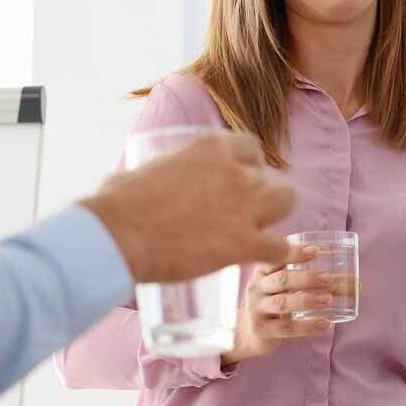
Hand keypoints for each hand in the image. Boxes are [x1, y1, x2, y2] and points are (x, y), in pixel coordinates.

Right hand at [80, 131, 295, 283]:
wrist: (119, 236)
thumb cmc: (120, 203)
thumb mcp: (149, 169)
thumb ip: (167, 170)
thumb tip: (158, 178)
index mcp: (211, 148)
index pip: (250, 148)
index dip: (249, 166)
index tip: (240, 180)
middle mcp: (235, 172)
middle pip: (272, 178)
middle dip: (264, 194)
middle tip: (247, 212)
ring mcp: (243, 207)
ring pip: (286, 204)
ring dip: (275, 218)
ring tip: (259, 233)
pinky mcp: (243, 243)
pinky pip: (280, 247)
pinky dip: (275, 253)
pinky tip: (262, 258)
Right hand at [221, 246, 335, 365]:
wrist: (248, 332)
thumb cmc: (274, 302)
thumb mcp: (281, 285)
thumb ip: (306, 278)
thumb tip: (353, 280)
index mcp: (264, 271)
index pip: (275, 257)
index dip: (295, 252)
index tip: (316, 250)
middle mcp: (258, 287)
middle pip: (281, 279)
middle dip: (307, 277)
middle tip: (328, 277)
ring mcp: (258, 309)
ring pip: (283, 302)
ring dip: (307, 299)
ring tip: (328, 299)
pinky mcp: (263, 330)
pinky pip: (286, 328)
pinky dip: (307, 326)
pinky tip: (325, 324)